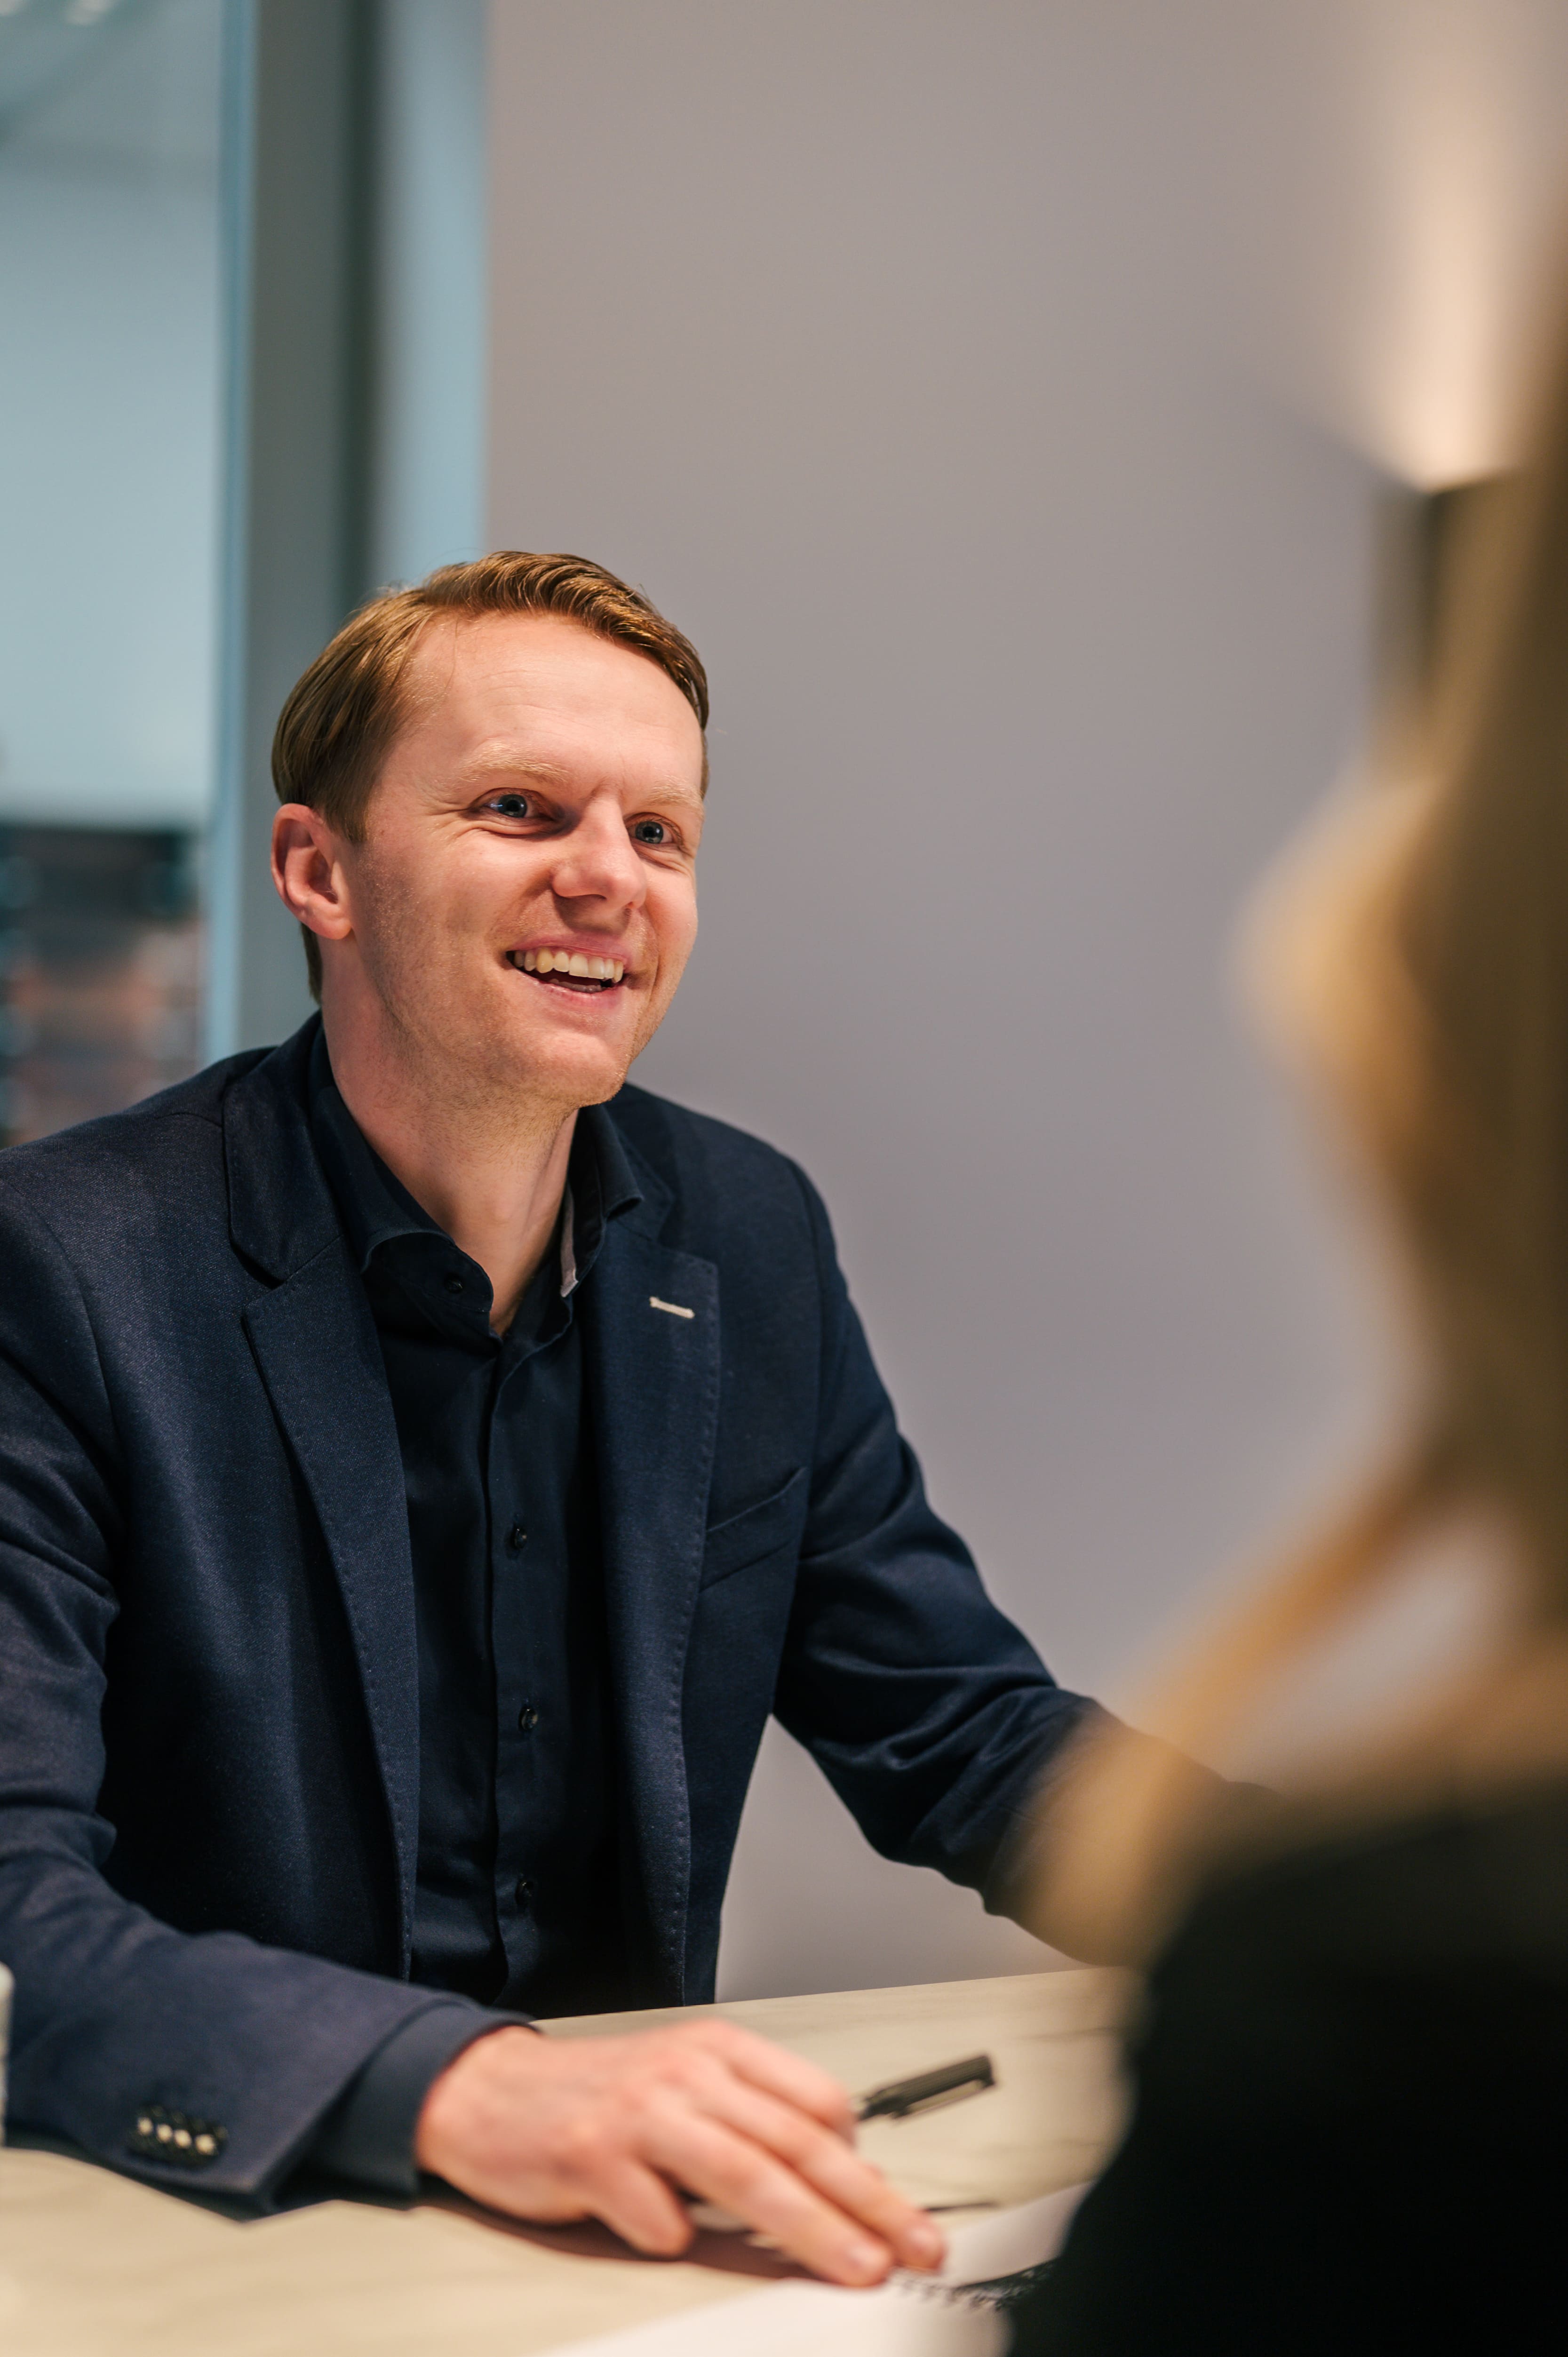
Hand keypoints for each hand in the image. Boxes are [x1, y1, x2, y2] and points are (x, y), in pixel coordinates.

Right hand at [414, 2019, 945, 2285]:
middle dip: (868, 2202)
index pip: (818, 2102)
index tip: (898, 2211)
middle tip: (916, 2246)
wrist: (490, 2092)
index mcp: (719, 2051)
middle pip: (798, 2143)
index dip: (865, 2162)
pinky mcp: (593, 2156)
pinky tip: (673, 2238)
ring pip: (749, 2173)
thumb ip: (751, 2119)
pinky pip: (656, 2214)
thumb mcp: (685, 2085)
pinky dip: (675, 2236)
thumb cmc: (598, 2098)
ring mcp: (642, 2113)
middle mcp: (687, 2073)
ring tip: (857, 2266)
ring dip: (812, 2227)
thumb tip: (831, 2176)